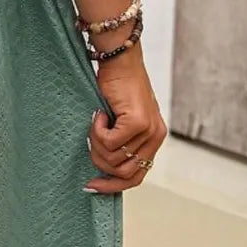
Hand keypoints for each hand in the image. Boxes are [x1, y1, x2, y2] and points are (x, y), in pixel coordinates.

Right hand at [84, 47, 166, 192]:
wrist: (120, 60)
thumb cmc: (116, 86)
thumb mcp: (121, 119)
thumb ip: (121, 142)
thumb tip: (103, 168)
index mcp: (154, 140)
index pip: (135, 178)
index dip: (112, 186)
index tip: (91, 186)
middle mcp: (156, 137)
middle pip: (122, 172)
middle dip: (100, 161)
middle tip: (91, 139)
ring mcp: (148, 131)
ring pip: (113, 158)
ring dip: (97, 142)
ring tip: (96, 121)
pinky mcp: (137, 122)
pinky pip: (109, 142)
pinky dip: (97, 130)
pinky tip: (99, 113)